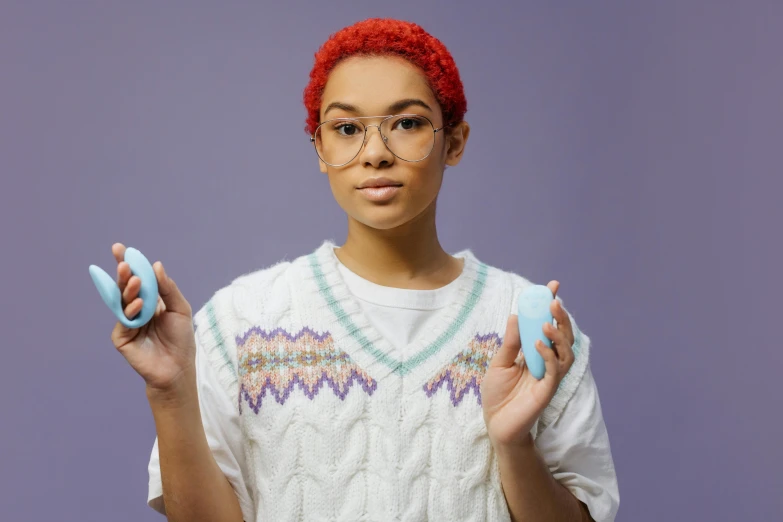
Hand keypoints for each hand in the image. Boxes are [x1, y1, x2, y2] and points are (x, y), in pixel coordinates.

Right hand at [108, 243, 196, 393]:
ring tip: (133, 279)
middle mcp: (136, 309)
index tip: (121, 248)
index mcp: (149, 300)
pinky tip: (141, 305)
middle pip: (125, 287)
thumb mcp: (180, 309)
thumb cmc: (181, 339)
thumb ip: (168, 288)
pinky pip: (124, 319)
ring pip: (122, 301)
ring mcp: (127, 322)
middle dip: (122, 272)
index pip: (136, 278)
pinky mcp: (122, 336)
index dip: (129, 264)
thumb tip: (156, 265)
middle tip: (122, 260)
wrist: (178, 367)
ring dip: (127, 289)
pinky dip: (132, 310)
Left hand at [480, 281, 575, 447]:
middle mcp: (547, 363)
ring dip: (558, 336)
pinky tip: (537, 344)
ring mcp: (549, 377)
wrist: (495, 423)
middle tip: (553, 301)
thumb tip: (515, 314)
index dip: (552, 307)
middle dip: (561, 318)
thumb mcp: (500, 362)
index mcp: (536, 353)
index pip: (549, 326)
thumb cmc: (497, 394)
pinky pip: (554, 370)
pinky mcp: (547, 391)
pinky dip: (548, 355)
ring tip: (545, 323)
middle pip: (564, 337)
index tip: (552, 286)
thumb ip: (510, 342)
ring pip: (565, 353)